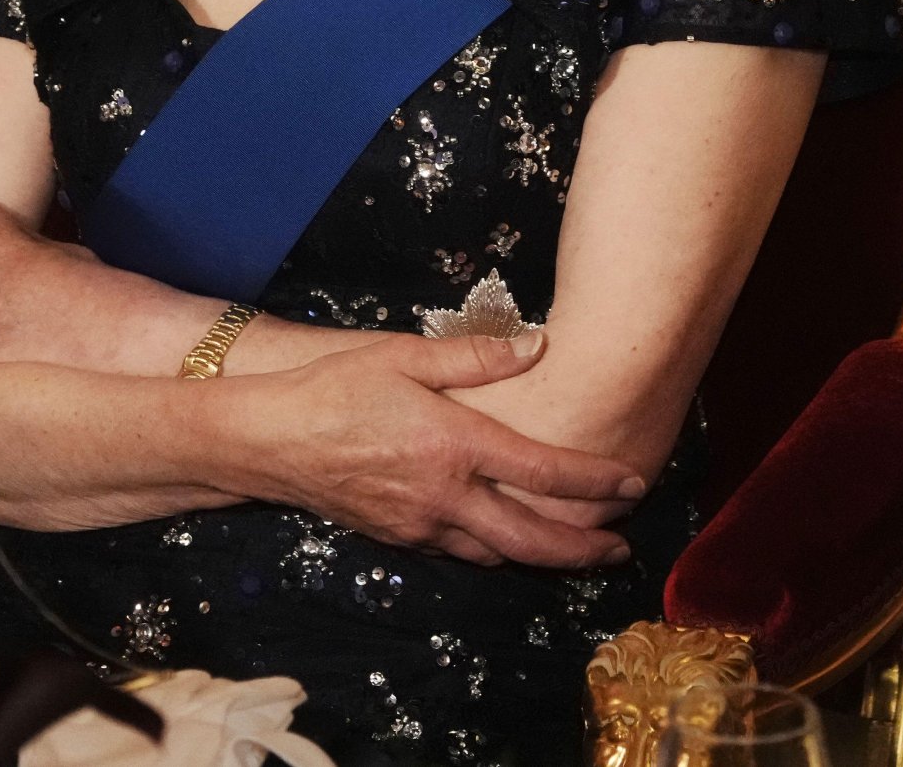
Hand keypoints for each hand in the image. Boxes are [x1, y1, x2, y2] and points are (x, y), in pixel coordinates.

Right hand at [204, 332, 642, 567]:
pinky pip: (462, 552)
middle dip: (583, 547)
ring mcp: (421, 526)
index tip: (632, 482)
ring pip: (498, 556)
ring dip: (544, 558)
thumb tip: (537, 345)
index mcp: (453, 445)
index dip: (594, 481)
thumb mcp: (404, 354)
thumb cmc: (336, 387)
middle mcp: (444, 496)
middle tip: (621, 547)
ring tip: (578, 551)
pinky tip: (506, 540)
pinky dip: (496, 552)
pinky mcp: (399, 539)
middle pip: (532, 539)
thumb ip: (475, 355)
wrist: (269, 440)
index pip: (541, 472)